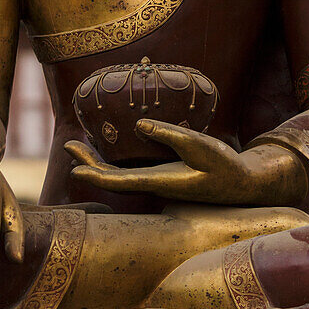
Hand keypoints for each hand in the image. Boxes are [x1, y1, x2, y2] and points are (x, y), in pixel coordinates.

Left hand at [65, 120, 306, 205]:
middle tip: (67, 146)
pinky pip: (130, 168)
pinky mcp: (162, 175)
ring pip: (118, 174)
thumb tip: (139, 124)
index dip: (94, 176)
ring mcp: (156, 180)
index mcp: (160, 182)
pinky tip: (107, 147)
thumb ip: (170, 135)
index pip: (118, 182)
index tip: (73, 169)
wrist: (242, 184)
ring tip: (78, 144)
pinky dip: (113, 159)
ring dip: (97, 161)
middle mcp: (153, 184)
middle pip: (111, 179)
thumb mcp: (201, 146)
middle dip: (88, 164)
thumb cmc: (224, 166)